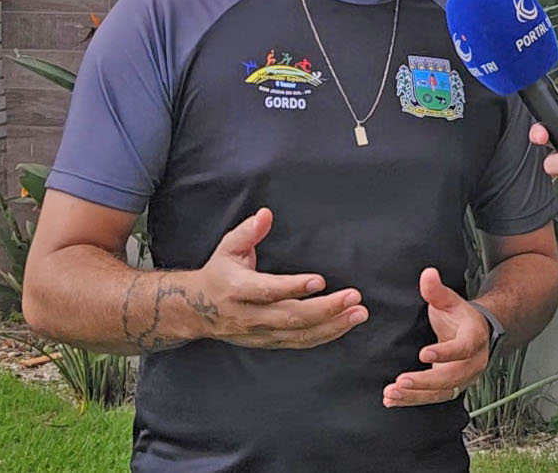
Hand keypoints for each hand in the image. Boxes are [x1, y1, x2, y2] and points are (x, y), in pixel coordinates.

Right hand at [192, 208, 366, 348]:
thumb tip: (265, 214)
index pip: (269, 291)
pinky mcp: (270, 341)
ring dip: (333, 325)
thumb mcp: (228, 248)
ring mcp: (261, 332)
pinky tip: (345, 324)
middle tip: (354, 298)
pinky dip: (326, 335)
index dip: (294, 287)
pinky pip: (301, 342)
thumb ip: (248, 231)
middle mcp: (250, 316)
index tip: (320, 280)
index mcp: (238, 290)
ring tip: (358, 313)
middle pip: (291, 317)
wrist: (199, 311)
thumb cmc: (219, 274)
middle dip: (326, 309)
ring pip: (300, 334)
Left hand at [383, 268, 488, 407]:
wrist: (475, 333)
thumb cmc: (460, 317)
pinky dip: (413, 400)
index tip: (424, 354)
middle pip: (452, 377)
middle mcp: (473, 363)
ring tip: (392, 393)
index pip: (463, 348)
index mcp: (474, 338)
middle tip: (401, 382)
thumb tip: (428, 274)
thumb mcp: (450, 300)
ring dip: (416, 395)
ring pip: (441, 392)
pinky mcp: (450, 388)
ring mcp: (462, 379)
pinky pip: (433, 398)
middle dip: (425, 382)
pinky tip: (393, 400)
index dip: (445, 353)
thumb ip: (436, 290)